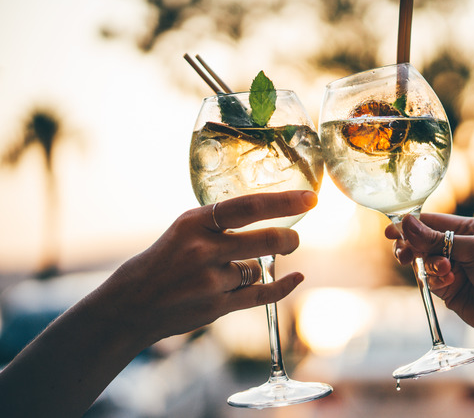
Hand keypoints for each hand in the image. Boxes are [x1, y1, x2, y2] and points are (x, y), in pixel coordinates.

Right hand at [92, 190, 316, 344]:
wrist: (131, 304)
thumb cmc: (163, 262)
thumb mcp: (184, 230)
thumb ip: (220, 224)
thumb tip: (267, 214)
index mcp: (194, 222)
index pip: (249, 206)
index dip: (285, 202)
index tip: (310, 198)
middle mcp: (203, 249)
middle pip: (266, 239)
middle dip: (289, 239)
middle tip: (294, 239)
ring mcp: (210, 280)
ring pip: (258, 268)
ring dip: (258, 268)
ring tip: (238, 270)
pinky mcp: (217, 306)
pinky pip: (261, 294)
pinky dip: (283, 286)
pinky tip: (296, 278)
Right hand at [385, 213, 473, 345]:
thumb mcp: (472, 250)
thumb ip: (437, 238)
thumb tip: (406, 223)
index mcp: (469, 229)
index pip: (432, 222)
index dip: (411, 226)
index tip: (391, 232)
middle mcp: (459, 246)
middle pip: (422, 241)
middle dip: (413, 247)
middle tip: (404, 255)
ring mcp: (452, 268)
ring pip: (422, 261)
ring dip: (428, 266)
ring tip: (441, 271)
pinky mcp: (447, 288)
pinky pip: (428, 280)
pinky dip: (434, 281)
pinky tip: (449, 284)